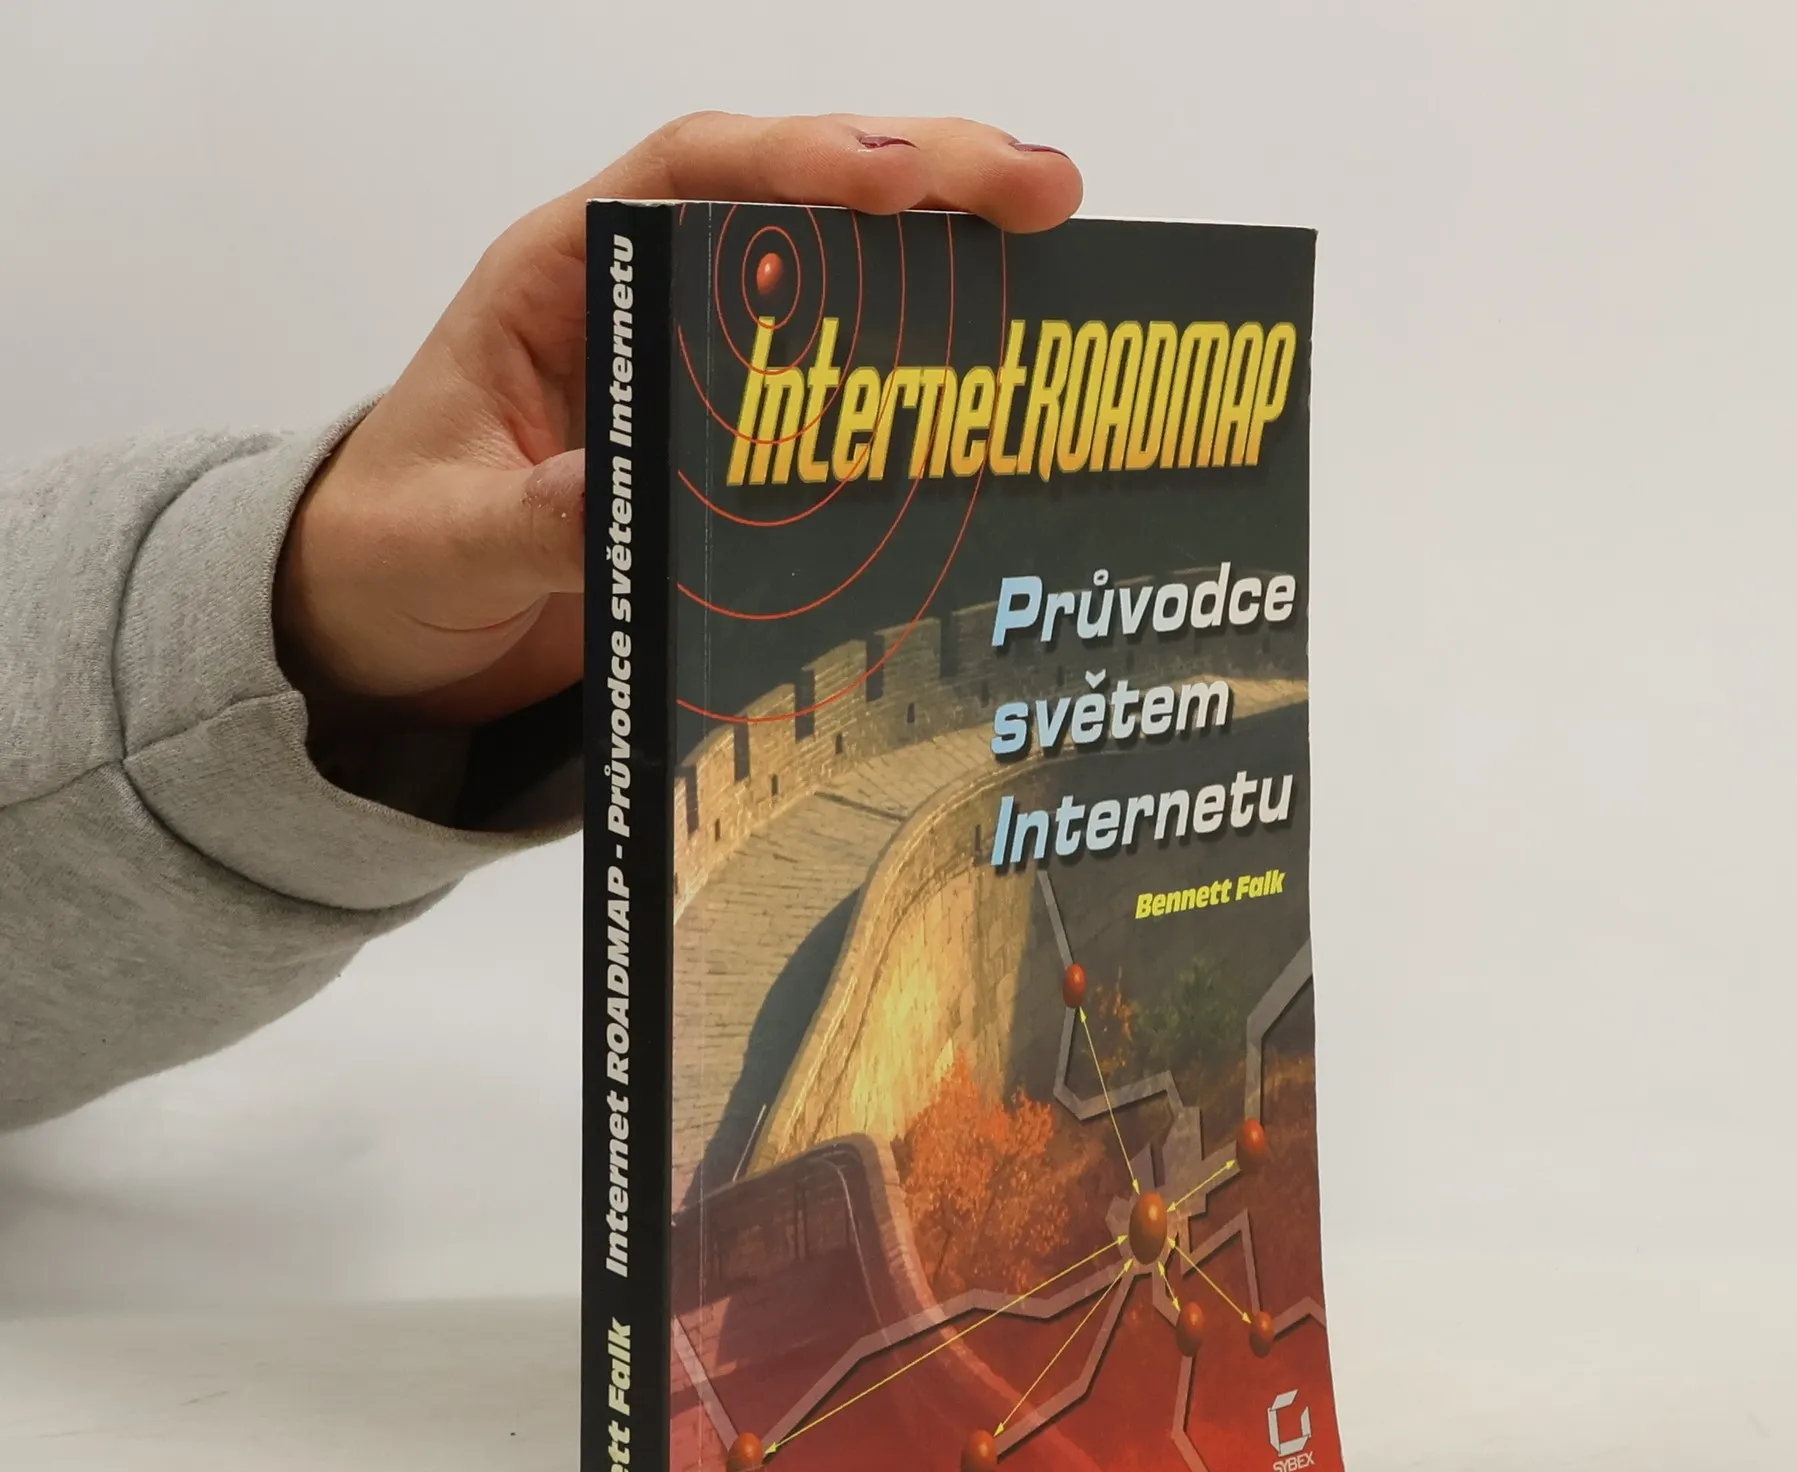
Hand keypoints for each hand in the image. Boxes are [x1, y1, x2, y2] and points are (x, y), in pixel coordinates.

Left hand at [274, 113, 1082, 733]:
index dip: (800, 164)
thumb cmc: (390, 555)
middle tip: (1041, 192)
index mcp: (557, 281)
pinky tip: (990, 372)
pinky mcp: (728, 448)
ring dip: (942, 259)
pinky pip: (835, 390)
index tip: (897, 182)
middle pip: (793, 204)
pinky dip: (916, 372)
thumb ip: (529, 523)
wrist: (387, 626)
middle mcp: (639, 302)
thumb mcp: (447, 543)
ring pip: (833, 280)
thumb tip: (620, 503)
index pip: (688, 177)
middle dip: (922, 181)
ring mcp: (694, 372)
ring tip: (1053, 249)